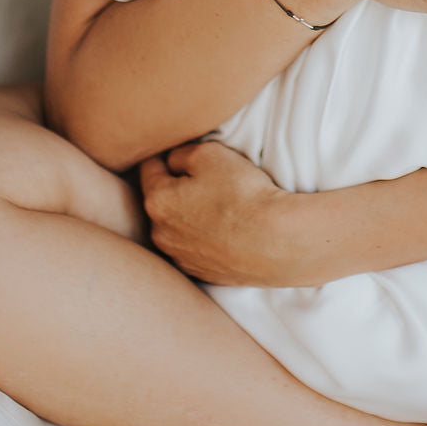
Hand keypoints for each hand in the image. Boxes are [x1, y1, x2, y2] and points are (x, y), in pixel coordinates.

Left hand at [138, 139, 295, 285]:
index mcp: (157, 201)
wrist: (276, 241)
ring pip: (177, 225)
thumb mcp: (209, 153)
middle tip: (208, 178)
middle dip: (177, 186)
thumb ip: (181, 153)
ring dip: (189, 213)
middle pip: (161, 198)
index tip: (187, 153)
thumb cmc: (242, 193)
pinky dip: (204, 236)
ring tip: (220, 205)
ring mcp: (180, 257)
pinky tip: (226, 228)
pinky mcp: (200, 272)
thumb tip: (174, 161)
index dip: (167, 154)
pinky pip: (194, 246)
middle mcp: (160, 234)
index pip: (149, 166)